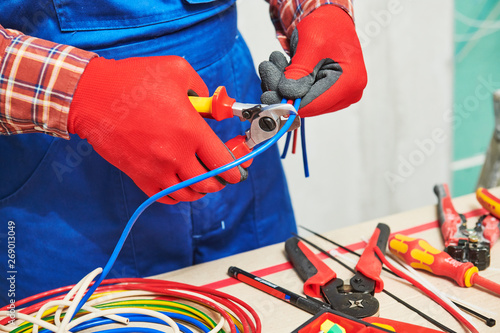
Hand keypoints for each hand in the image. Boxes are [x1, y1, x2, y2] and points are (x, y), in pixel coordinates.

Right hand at [68, 56, 245, 203]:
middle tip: (225, 174)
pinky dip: (178, 195)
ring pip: (188, 194)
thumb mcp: (176, 70)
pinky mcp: (138, 175)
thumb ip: (201, 88)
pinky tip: (180, 184)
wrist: (91, 96)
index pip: (223, 162)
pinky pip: (164, 196)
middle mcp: (175, 155)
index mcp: (190, 130)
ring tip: (204, 180)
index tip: (239, 167)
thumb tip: (211, 104)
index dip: (236, 168)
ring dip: (201, 190)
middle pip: (209, 183)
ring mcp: (156, 169)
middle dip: (221, 181)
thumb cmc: (131, 80)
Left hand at [260, 5, 366, 116]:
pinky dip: (287, 82)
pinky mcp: (325, 92)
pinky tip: (280, 65)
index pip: (315, 103)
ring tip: (273, 61)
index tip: (268, 96)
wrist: (331, 19)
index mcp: (350, 83)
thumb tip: (285, 93)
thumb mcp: (311, 45)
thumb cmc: (327, 25)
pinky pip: (302, 94)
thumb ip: (299, 72)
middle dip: (282, 89)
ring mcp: (336, 94)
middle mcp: (347, 93)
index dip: (289, 102)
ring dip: (281, 83)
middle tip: (266, 69)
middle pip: (307, 103)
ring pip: (301, 99)